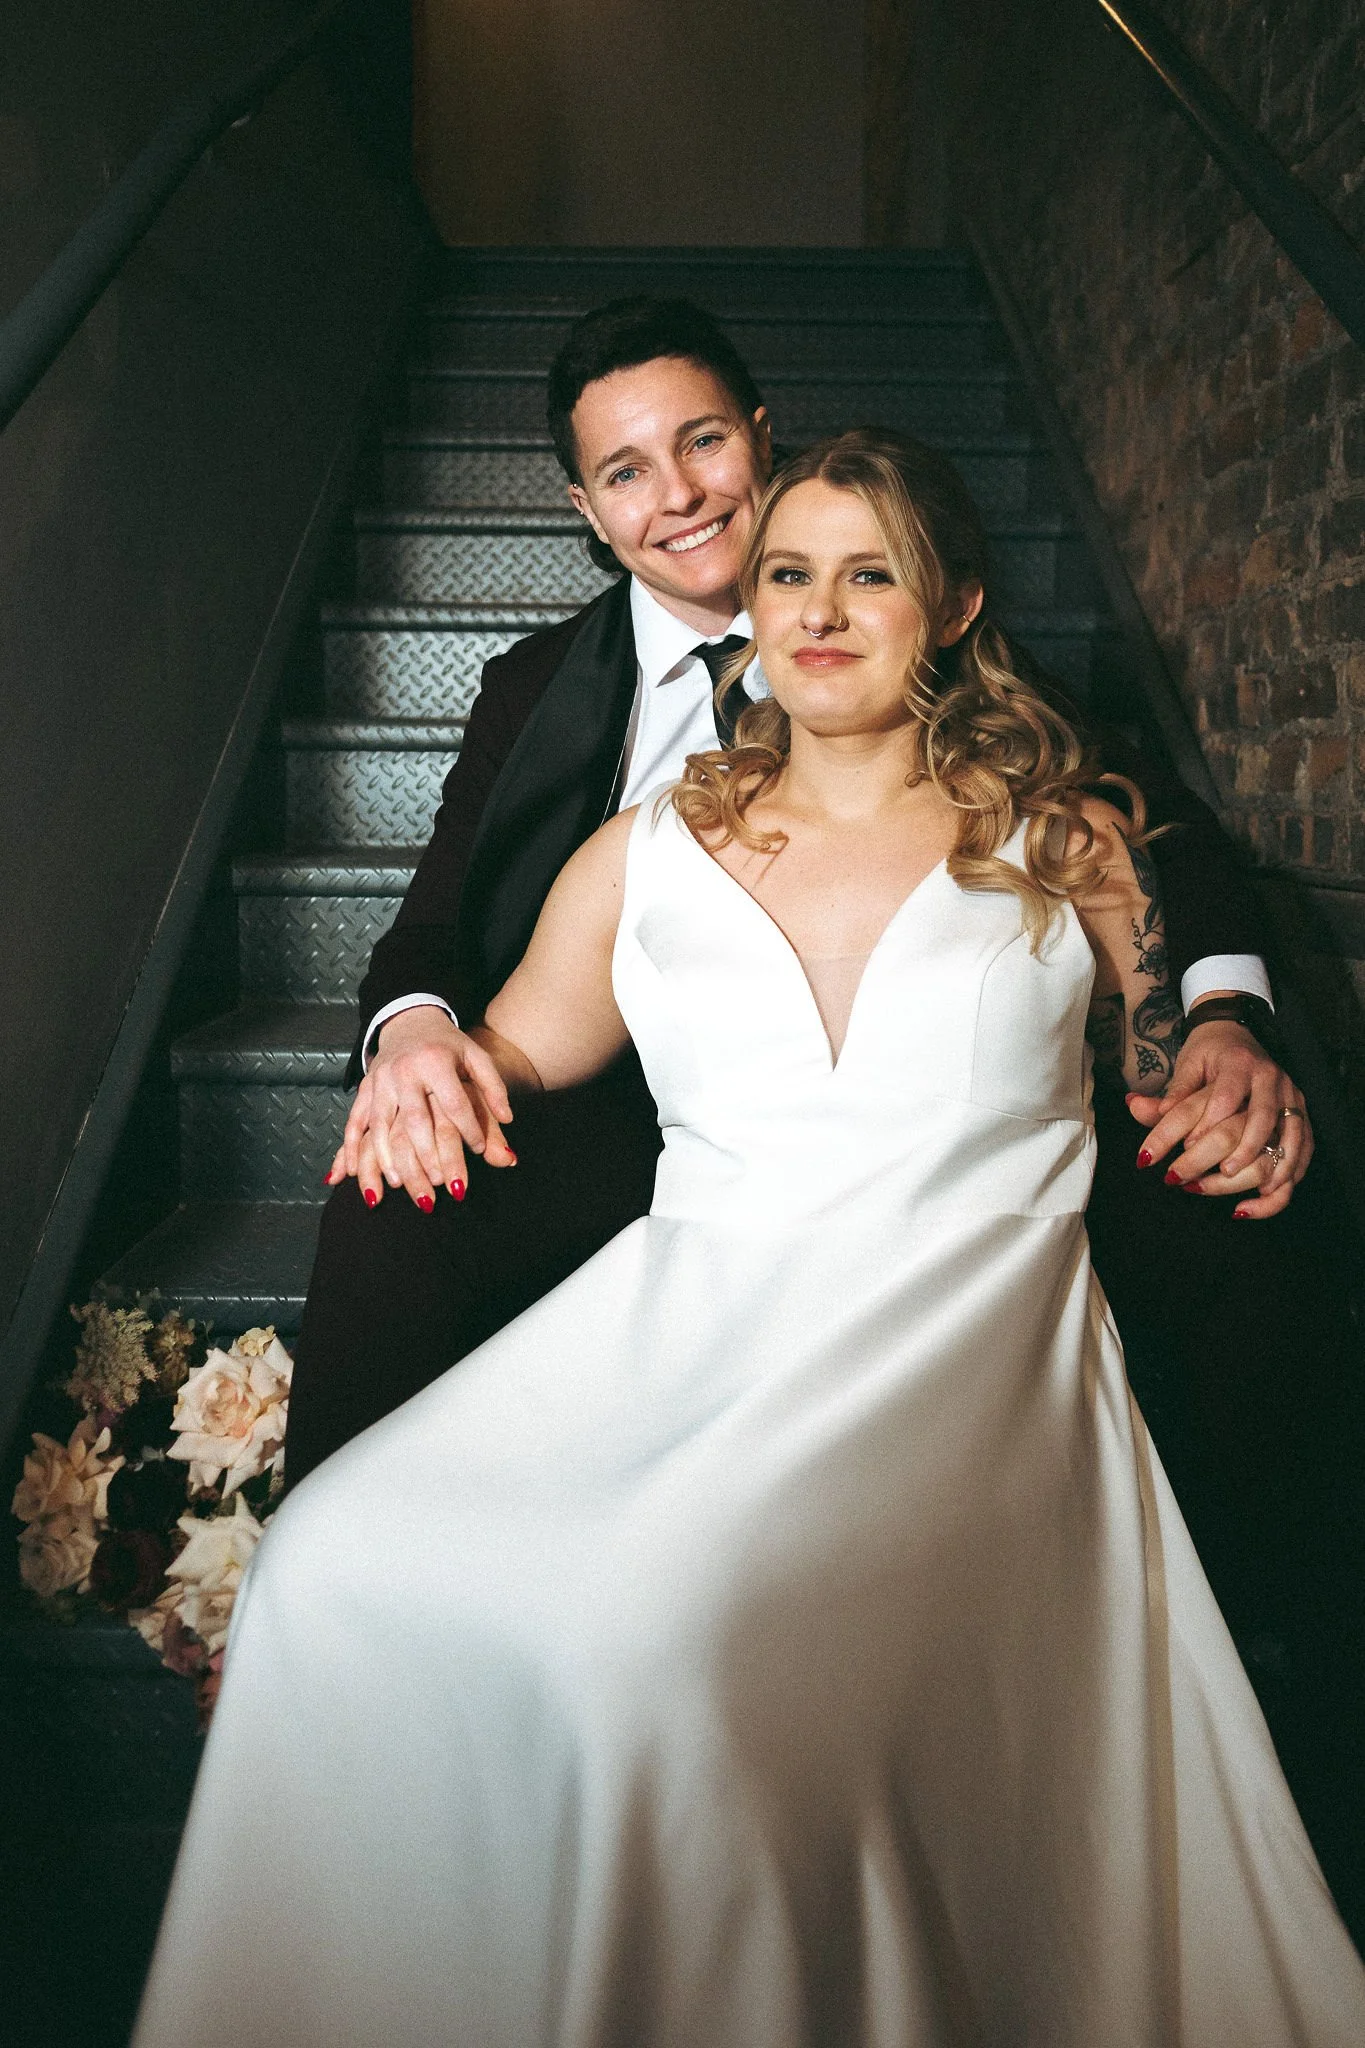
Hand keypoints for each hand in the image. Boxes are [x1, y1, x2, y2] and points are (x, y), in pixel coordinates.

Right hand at [325, 1007, 515, 1210]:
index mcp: (435, 1061)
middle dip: (426, 1154)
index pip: (454, 1102)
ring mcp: (380, 1080)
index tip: (482, 1150)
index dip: (470, 1128)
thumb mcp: (476, 1057)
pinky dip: (350, 1147)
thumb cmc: (449, 1046)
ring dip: (387, 1158)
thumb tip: (508, 1119)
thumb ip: (493, 1087)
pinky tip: (350, 1172)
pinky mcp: (365, 1087)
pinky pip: (354, 1120)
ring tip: (399, 1186)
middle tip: (439, 1183)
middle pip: (414, 1119)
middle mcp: (404, 1071)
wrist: (410, 1020)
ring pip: (380, 1124)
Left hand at [1126, 1016, 1312, 1218]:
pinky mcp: (1301, 1109)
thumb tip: (1136, 1107)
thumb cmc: (1208, 1053)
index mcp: (1238, 1064)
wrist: (1236, 1029)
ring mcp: (1290, 1093)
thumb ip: (1169, 1092)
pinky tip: (1272, 1189)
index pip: (1223, 1099)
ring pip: (1289, 1133)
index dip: (1204, 1127)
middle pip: (1259, 1118)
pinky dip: (1292, 1168)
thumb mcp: (1187, 1065)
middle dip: (1240, 1151)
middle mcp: (1268, 1077)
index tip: (1185, 1148)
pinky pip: (1305, 1143)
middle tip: (1217, 1174)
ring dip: (1270, 1164)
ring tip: (1249, 1187)